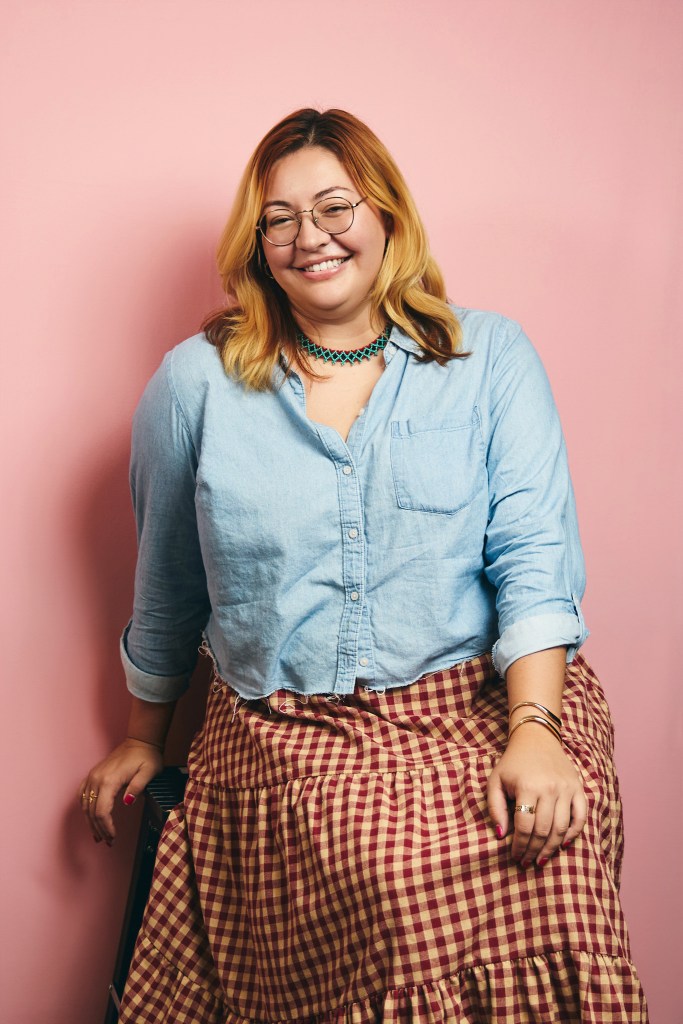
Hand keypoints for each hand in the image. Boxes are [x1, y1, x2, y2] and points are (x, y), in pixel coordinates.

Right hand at [78, 739, 162, 845]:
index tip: (113, 837)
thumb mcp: (149, 772)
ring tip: (99, 835)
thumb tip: (127, 802)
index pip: (102, 811)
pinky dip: (85, 808)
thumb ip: (138, 787)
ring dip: (90, 822)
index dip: (106, 828)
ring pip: (85, 805)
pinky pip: (82, 794)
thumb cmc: (147, 756)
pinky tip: (90, 817)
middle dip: (99, 829)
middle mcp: (97, 779)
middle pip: (92, 811)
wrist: (140, 741)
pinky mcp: (93, 774)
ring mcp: (93, 776)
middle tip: (108, 842)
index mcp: (110, 780)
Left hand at [486, 725, 586, 865]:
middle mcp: (550, 788)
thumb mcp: (495, 781)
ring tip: (541, 859)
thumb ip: (495, 808)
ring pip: (562, 828)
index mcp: (527, 787)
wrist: (537, 738)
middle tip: (527, 862)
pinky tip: (563, 845)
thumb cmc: (513, 763)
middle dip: (534, 850)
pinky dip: (573, 834)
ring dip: (552, 848)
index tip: (515, 857)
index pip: (524, 826)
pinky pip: (580, 818)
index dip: (519, 846)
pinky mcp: (579, 788)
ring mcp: (567, 789)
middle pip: (543, 830)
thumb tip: (502, 835)